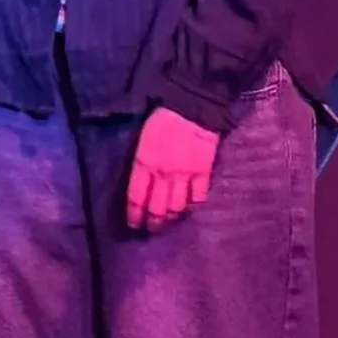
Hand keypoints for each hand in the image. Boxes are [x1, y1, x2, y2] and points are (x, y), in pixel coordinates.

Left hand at [126, 107, 219, 233]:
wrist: (193, 107)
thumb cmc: (163, 117)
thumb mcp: (142, 137)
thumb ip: (141, 160)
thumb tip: (140, 176)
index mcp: (144, 163)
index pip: (136, 198)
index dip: (134, 215)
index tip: (133, 224)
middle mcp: (163, 175)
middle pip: (157, 208)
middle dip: (153, 223)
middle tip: (150, 230)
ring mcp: (185, 176)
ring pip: (177, 207)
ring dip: (171, 219)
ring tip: (168, 224)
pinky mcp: (203, 173)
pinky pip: (198, 197)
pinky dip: (193, 207)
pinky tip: (189, 210)